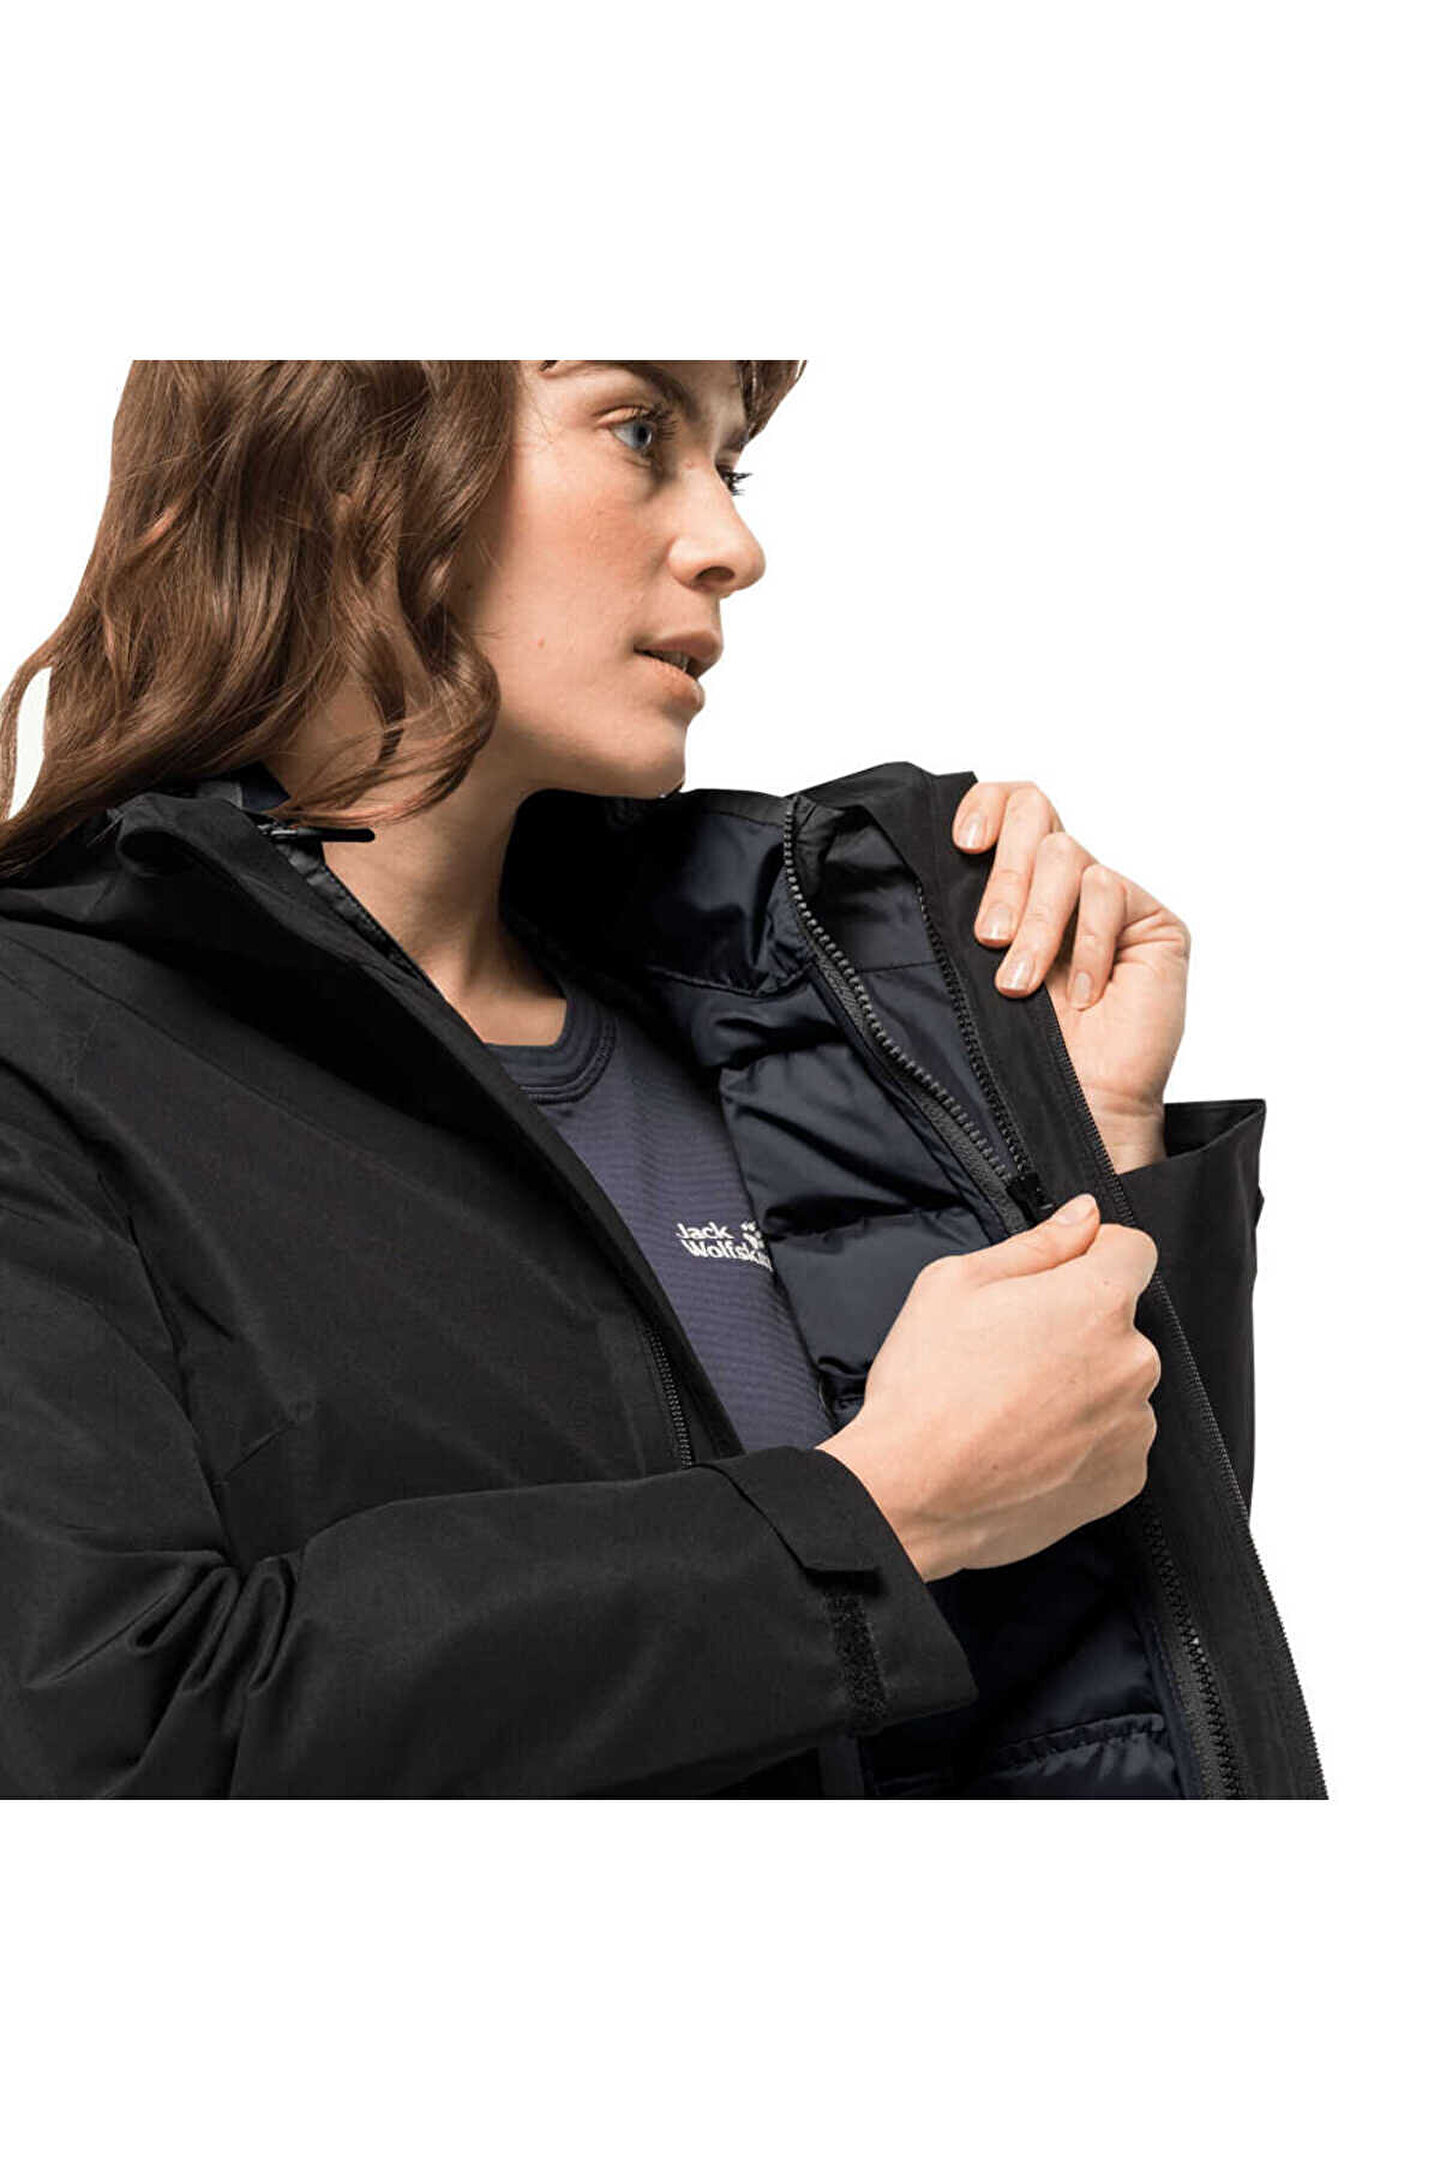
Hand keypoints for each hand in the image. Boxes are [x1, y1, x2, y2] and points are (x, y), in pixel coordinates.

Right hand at [820, 1195, 1161, 1579]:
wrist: (913, 1494)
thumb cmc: (926, 1386)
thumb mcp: (957, 1283)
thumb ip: (1038, 1244)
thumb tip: (1083, 1217)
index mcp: (1098, 1302)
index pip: (1132, 1249)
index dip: (1092, 1253)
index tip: (1058, 1277)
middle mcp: (1133, 1362)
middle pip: (1119, 1323)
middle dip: (1077, 1326)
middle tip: (1010, 1352)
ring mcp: (1134, 1426)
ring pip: (1116, 1383)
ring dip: (1081, 1386)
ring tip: (1012, 1407)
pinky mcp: (1126, 1479)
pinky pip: (1114, 1439)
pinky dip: (1082, 1438)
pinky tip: (1027, 1444)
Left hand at [951, 780, 1188, 1167]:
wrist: (1072, 1106)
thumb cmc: (1018, 1048)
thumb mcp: (970, 967)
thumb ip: (962, 908)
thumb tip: (928, 860)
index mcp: (1018, 882)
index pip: (1008, 803)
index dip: (986, 803)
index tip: (962, 844)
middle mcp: (1063, 881)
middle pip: (1035, 813)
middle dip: (1005, 876)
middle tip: (988, 938)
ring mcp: (1110, 898)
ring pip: (1065, 855)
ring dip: (1037, 924)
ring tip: (1020, 984)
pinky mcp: (1152, 921)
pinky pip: (1108, 892)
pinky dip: (1085, 944)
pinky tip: (1082, 992)